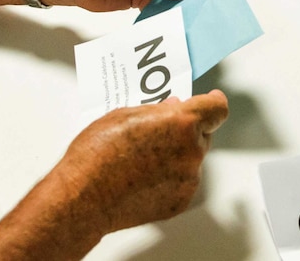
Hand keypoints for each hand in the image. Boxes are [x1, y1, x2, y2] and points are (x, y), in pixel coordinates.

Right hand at [59, 90, 228, 233]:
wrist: (83, 200)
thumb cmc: (97, 156)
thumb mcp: (124, 116)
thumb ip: (156, 110)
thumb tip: (172, 107)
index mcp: (181, 123)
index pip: (216, 108)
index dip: (214, 101)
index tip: (212, 98)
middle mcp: (191, 150)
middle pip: (203, 133)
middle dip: (187, 130)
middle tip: (162, 130)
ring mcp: (188, 178)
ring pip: (191, 159)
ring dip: (176, 155)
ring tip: (142, 158)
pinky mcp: (180, 200)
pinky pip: (182, 182)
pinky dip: (169, 178)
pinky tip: (142, 178)